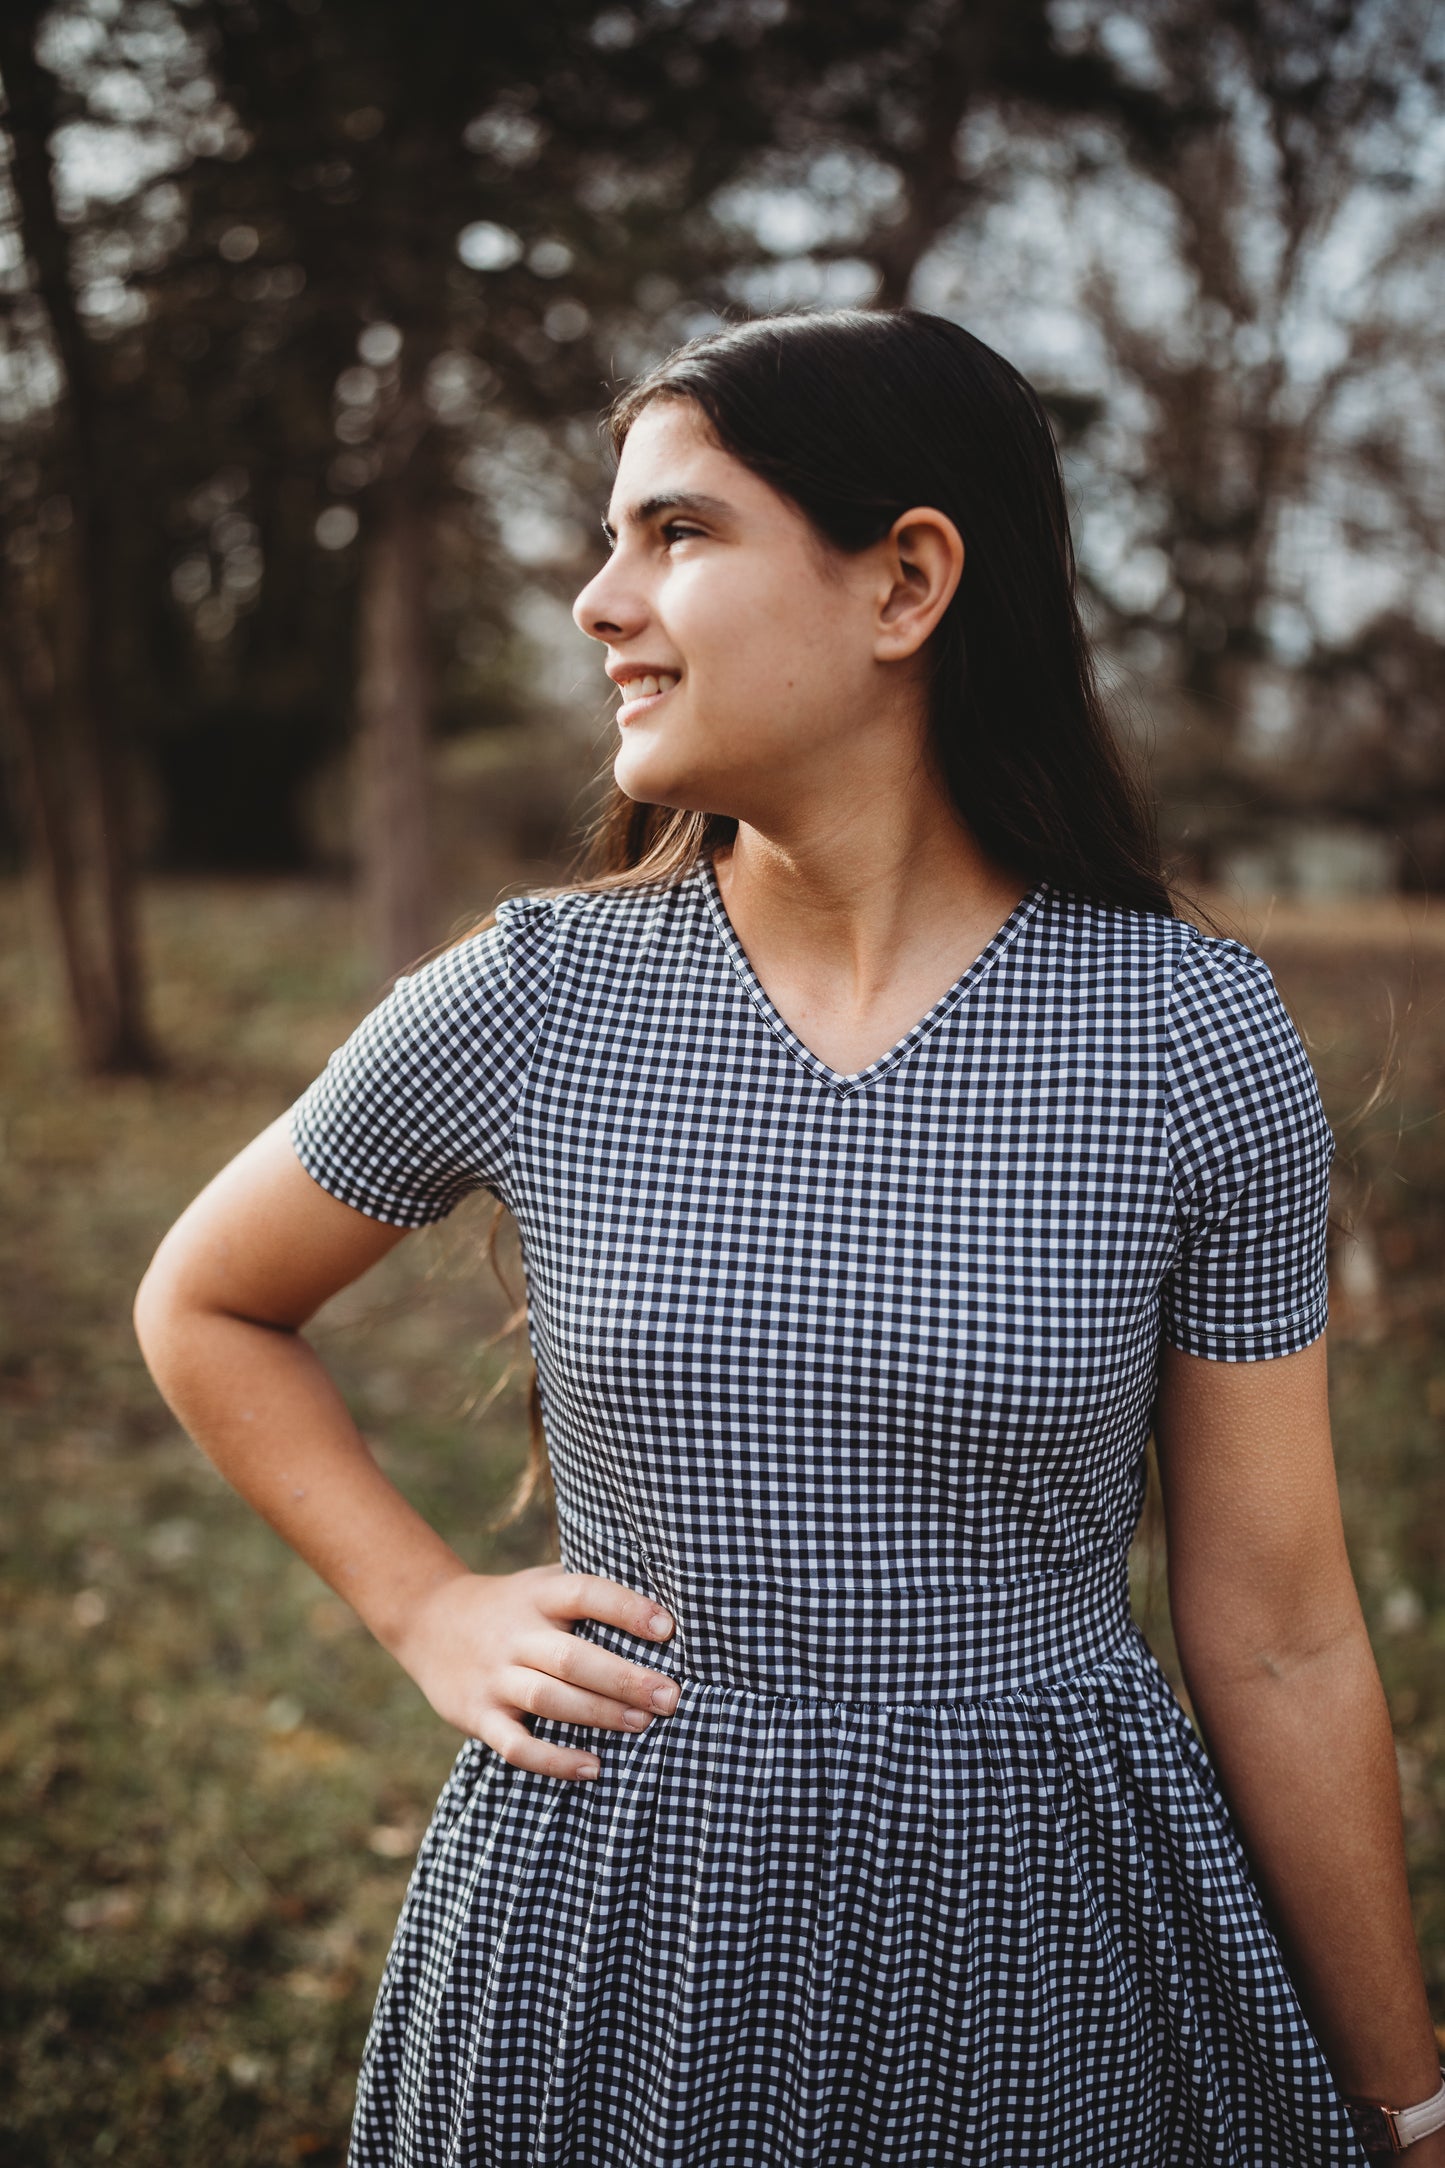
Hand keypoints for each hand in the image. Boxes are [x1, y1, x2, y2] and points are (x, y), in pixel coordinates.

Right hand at [392, 1563, 678, 1779]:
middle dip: (625, 1679)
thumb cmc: (511, 1604)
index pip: (585, 1594)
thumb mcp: (542, 1583)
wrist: (428, 1620)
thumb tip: (667, 1598)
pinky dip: (554, 1761)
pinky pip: (516, 1745)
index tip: (668, 1628)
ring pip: (549, 1700)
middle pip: (573, 1658)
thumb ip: (588, 1592)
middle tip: (671, 1697)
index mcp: (538, 1596)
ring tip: (644, 1725)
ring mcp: (494, 1677)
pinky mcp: (477, 1715)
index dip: (626, 1608)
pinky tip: (593, 1767)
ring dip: (599, 1715)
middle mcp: (516, 1635)